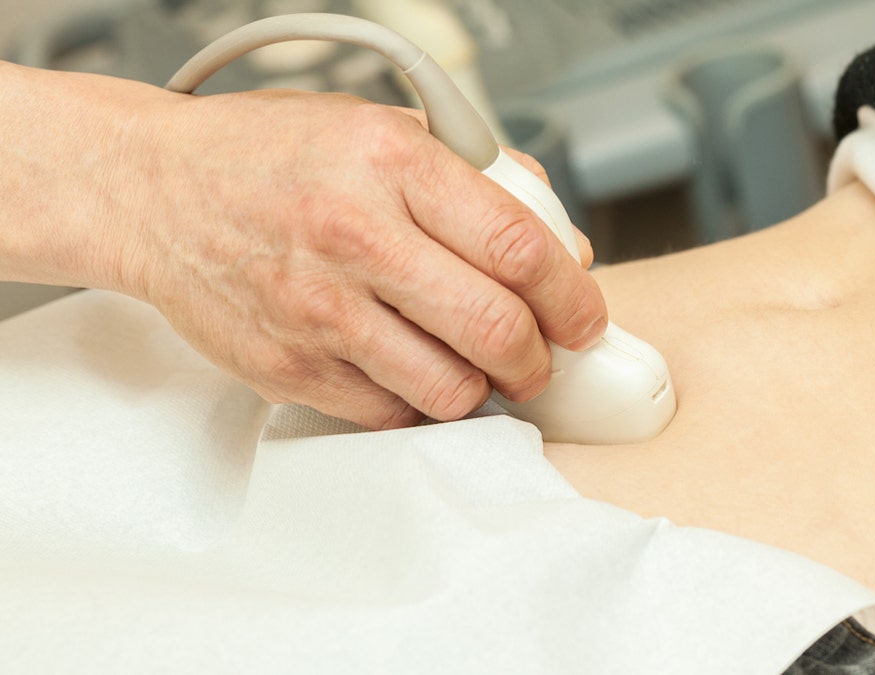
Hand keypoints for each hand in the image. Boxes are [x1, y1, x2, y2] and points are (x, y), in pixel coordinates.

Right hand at [1, 64, 606, 429]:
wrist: (152, 191)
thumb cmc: (269, 157)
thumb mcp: (380, 127)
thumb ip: (479, 179)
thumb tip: (562, 244)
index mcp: (390, 162)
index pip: (519, 247)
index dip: (573, 297)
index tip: (584, 318)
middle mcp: (354, 236)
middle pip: (496, 329)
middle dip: (539, 359)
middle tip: (539, 357)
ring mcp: (317, 311)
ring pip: (449, 390)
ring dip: (481, 388)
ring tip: (472, 364)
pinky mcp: (287, 368)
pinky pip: (389, 415)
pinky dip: (417, 404)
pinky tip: (409, 371)